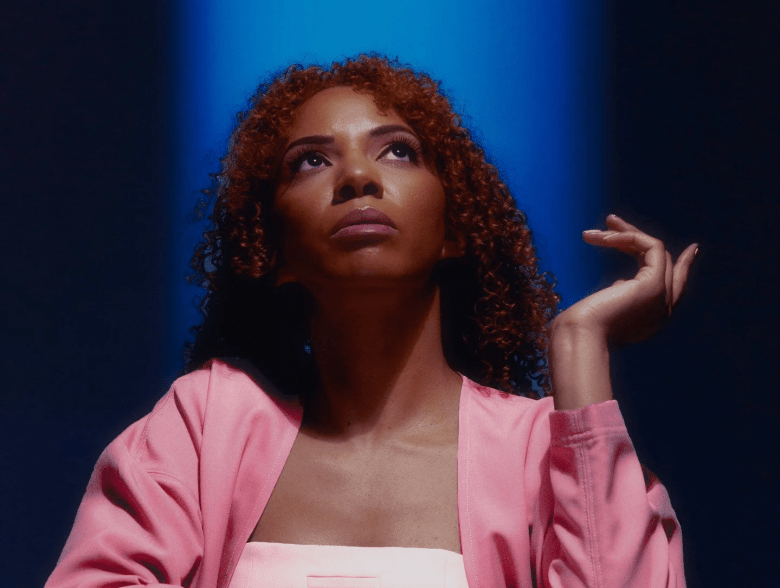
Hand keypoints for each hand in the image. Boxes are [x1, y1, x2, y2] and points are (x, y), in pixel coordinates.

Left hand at [552, 214, 697, 348]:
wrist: (580, 337)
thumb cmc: (579, 329)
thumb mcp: (601, 312)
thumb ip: (618, 299)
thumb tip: (622, 283)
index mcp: (652, 320)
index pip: (675, 288)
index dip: (683, 266)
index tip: (694, 249)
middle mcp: (663, 311)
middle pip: (666, 264)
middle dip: (638, 239)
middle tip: (610, 220)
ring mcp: (662, 298)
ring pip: (657, 251)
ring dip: (624, 235)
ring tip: (590, 232)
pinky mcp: (655, 285)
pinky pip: (652, 246)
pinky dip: (629, 237)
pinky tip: (603, 237)